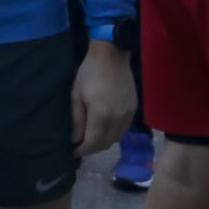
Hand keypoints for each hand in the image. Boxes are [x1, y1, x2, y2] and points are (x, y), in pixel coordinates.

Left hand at [72, 41, 134, 157]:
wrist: (111, 56)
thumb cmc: (89, 73)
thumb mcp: (76, 96)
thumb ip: (77, 120)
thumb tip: (76, 140)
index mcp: (102, 115)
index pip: (93, 143)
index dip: (83, 150)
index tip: (74, 152)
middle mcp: (118, 119)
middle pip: (107, 144)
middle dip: (93, 148)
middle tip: (81, 145)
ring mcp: (129, 114)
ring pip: (117, 138)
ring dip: (104, 141)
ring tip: (92, 136)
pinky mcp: (134, 109)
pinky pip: (124, 129)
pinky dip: (114, 132)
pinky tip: (105, 126)